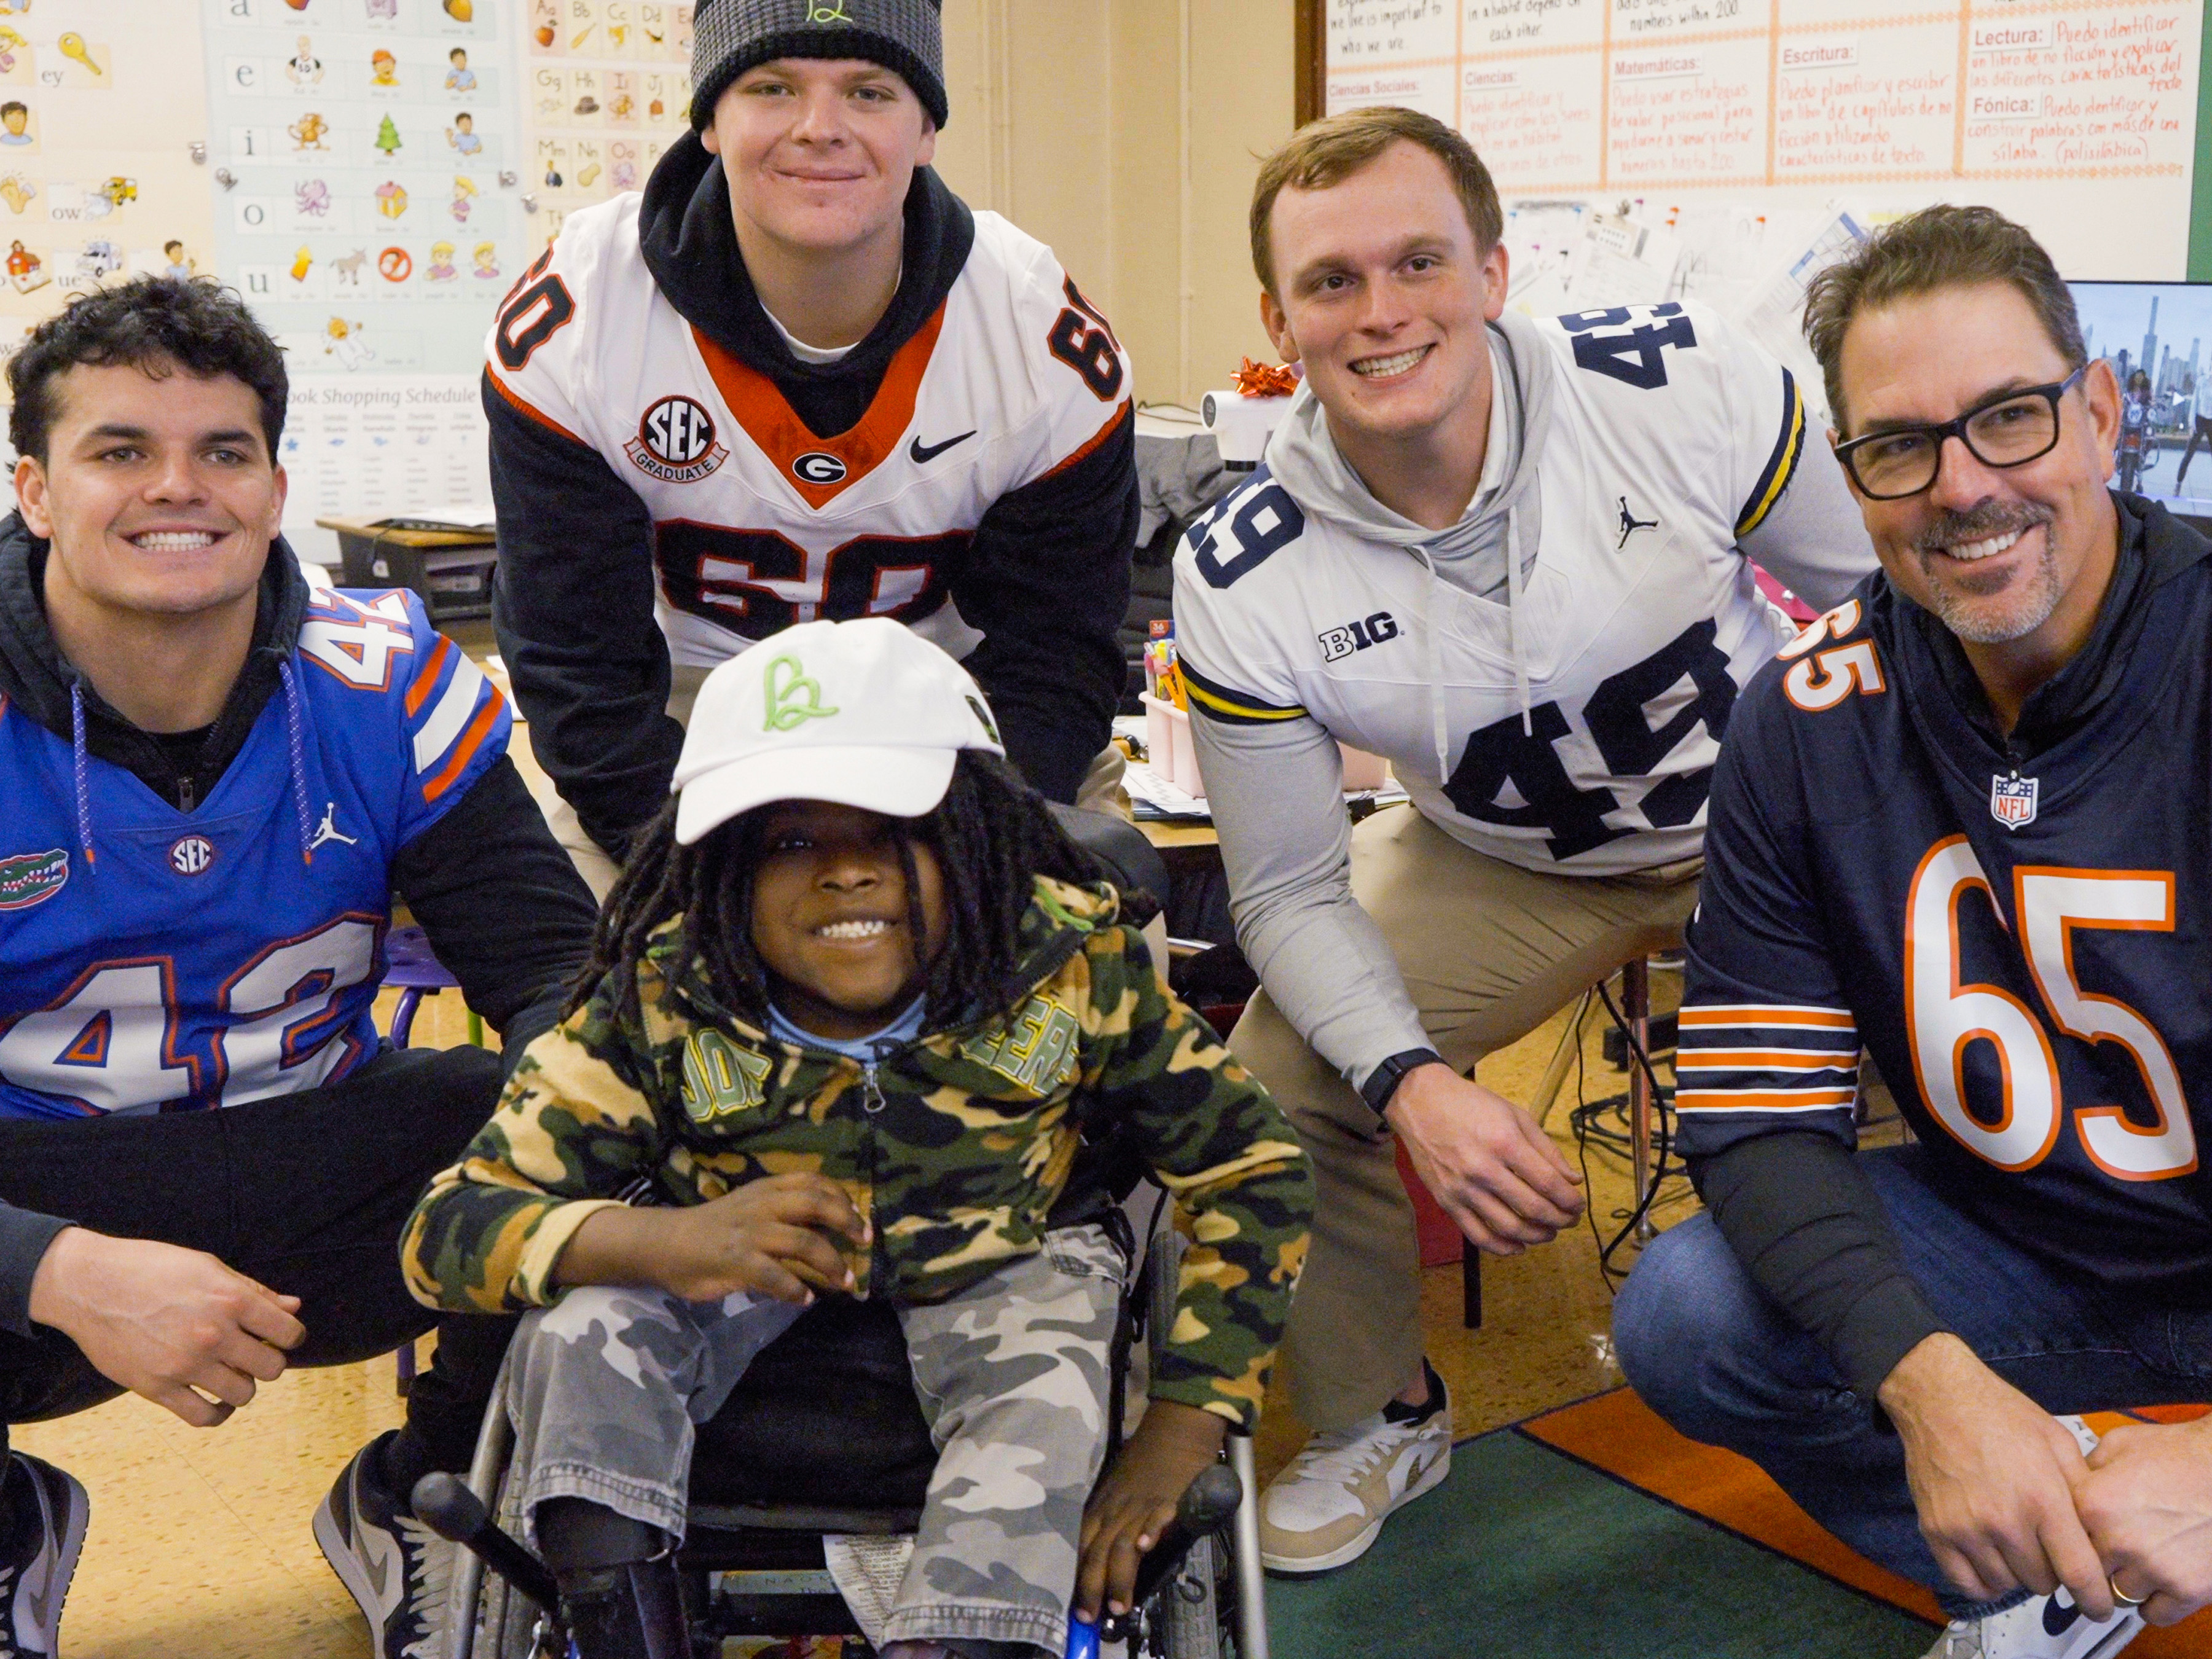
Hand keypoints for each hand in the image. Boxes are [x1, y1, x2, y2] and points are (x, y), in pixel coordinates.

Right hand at [25, 1228, 303, 1428]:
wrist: (90, 1285)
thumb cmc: (152, 1269)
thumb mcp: (210, 1267)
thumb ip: (255, 1291)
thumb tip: (294, 1307)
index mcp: (232, 1300)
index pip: (288, 1333)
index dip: (291, 1336)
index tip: (281, 1337)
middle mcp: (213, 1335)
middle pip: (271, 1368)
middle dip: (268, 1361)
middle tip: (251, 1353)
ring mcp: (184, 1365)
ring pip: (244, 1394)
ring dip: (243, 1385)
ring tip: (229, 1372)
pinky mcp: (156, 1388)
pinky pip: (204, 1416)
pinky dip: (218, 1413)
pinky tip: (217, 1399)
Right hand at [555, 1172, 868, 1304]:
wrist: (664, 1243)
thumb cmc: (712, 1229)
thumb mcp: (749, 1208)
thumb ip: (781, 1214)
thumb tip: (824, 1233)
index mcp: (766, 1190)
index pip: (812, 1181)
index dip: (841, 1197)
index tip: (859, 1217)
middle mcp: (761, 1205)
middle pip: (815, 1204)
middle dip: (846, 1222)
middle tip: (864, 1243)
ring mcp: (749, 1232)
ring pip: (802, 1241)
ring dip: (830, 1263)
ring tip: (844, 1283)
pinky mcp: (736, 1260)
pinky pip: (775, 1275)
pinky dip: (795, 1289)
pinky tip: (804, 1300)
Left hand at [1075, 1401, 1228, 1624]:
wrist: (1174, 1430)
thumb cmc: (1145, 1459)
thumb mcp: (1116, 1489)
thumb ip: (1110, 1517)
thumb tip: (1104, 1555)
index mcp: (1102, 1508)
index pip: (1082, 1547)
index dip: (1079, 1578)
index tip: (1077, 1608)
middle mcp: (1116, 1510)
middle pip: (1098, 1551)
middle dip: (1093, 1587)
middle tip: (1091, 1617)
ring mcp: (1141, 1504)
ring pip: (1122, 1544)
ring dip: (1119, 1577)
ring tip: (1119, 1605)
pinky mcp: (1167, 1499)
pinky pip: (1155, 1517)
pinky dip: (1149, 1532)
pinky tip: (1147, 1549)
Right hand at [1384, 1064, 1583, 1253]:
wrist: (1420, 1103)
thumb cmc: (1471, 1104)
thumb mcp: (1515, 1115)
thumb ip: (1546, 1149)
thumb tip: (1573, 1180)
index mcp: (1505, 1142)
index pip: (1549, 1183)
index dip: (1571, 1200)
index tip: (1579, 1204)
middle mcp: (1484, 1169)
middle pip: (1533, 1208)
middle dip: (1560, 1219)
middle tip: (1569, 1220)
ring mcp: (1463, 1188)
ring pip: (1508, 1227)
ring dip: (1537, 1236)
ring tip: (1549, 1232)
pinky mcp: (1446, 1201)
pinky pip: (1477, 1235)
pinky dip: (1502, 1248)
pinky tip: (1519, 1246)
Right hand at [1879, 1334, 2111, 1618]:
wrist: (1939, 1397)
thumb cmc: (2004, 1416)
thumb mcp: (2059, 1442)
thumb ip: (2083, 1492)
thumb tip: (2099, 1538)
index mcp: (2042, 1498)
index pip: (2078, 1573)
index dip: (2095, 1600)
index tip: (2099, 1607)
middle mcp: (2004, 1521)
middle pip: (2043, 1583)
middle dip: (2053, 1570)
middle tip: (2047, 1546)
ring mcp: (1965, 1529)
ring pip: (2007, 1585)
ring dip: (2019, 1573)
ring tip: (2016, 1546)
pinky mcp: (1935, 1531)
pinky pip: (1968, 1583)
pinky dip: (1985, 1582)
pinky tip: (1991, 1561)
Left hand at [2078, 1414, 2211, 1624]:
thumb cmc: (2178, 1452)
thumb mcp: (2118, 1444)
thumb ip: (2085, 1470)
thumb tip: (2066, 1489)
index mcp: (2092, 1504)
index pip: (2059, 1536)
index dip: (2069, 1535)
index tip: (2076, 1535)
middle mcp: (2116, 1541)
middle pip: (2087, 1570)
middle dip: (2095, 1561)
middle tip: (2110, 1551)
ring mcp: (2153, 1569)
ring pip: (2118, 1595)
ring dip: (2124, 1582)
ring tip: (2138, 1562)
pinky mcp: (2187, 1591)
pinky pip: (2153, 1614)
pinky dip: (2153, 1604)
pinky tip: (2158, 1582)